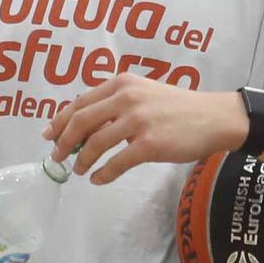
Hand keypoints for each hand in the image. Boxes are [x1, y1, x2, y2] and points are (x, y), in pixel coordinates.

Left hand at [43, 76, 244, 185]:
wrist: (214, 117)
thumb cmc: (179, 107)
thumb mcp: (145, 92)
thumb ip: (118, 102)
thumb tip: (86, 124)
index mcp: (122, 83)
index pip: (80, 102)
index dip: (60, 120)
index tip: (49, 135)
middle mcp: (127, 98)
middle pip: (81, 122)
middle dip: (64, 142)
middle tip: (58, 157)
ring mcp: (138, 121)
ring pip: (95, 143)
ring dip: (82, 160)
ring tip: (79, 170)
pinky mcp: (150, 144)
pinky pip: (116, 162)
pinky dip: (103, 173)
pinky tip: (99, 179)